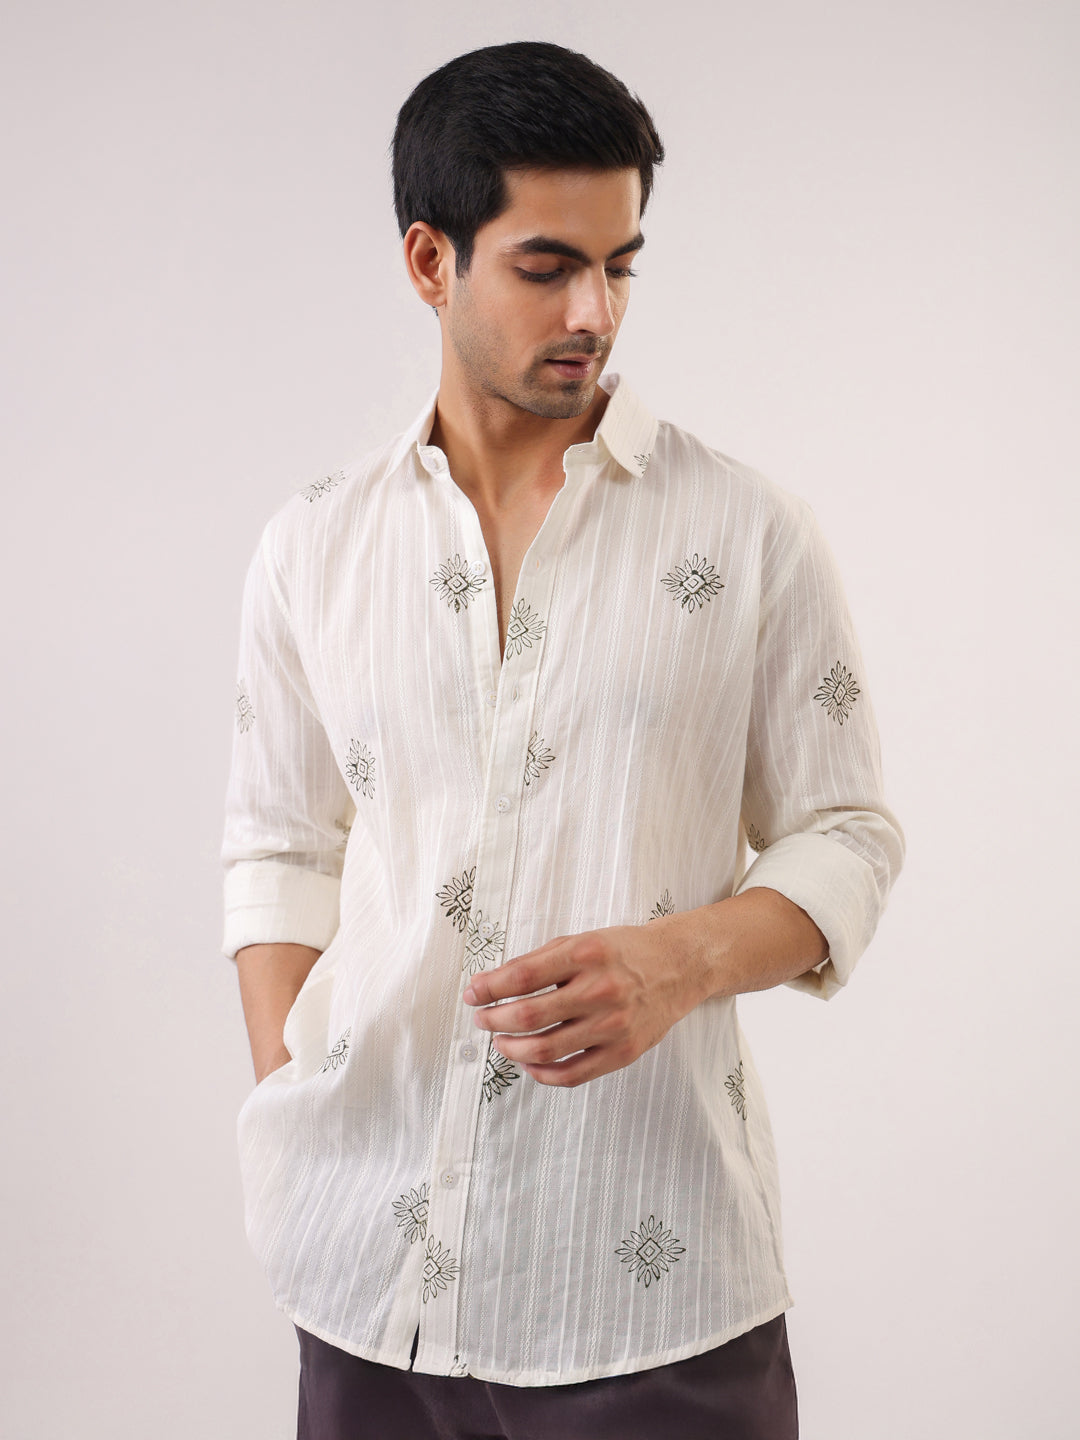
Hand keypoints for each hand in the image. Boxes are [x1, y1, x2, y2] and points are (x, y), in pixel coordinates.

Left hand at [462, 915, 713, 1087]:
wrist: (678, 966)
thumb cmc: (623, 952)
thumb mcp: (580, 941)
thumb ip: (538, 961)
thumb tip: (491, 985)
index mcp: (585, 954)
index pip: (522, 976)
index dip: (488, 988)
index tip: (472, 994)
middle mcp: (600, 989)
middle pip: (528, 1016)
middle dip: (493, 1020)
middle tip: (482, 1019)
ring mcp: (613, 1025)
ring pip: (545, 1050)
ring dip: (512, 1048)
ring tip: (501, 1040)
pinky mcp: (623, 1052)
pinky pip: (572, 1074)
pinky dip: (542, 1073)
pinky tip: (529, 1062)